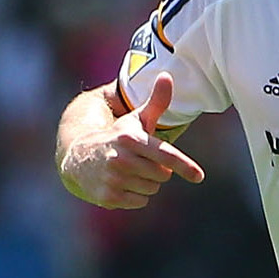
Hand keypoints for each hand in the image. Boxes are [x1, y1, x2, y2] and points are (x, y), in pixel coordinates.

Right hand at [59, 74, 204, 209]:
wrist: (79, 158)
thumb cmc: (117, 138)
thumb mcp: (135, 120)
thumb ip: (156, 102)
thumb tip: (167, 75)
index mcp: (130, 138)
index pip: (165, 154)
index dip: (184, 166)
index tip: (199, 176)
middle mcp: (121, 159)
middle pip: (162, 175)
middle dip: (158, 170)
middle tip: (141, 162)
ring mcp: (113, 179)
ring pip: (152, 189)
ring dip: (147, 183)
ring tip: (129, 172)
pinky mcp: (108, 197)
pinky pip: (140, 202)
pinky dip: (136, 196)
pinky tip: (122, 184)